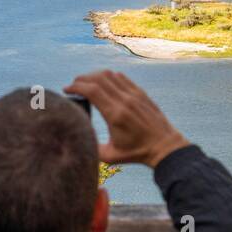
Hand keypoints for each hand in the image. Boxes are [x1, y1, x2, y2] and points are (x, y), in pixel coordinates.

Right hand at [65, 71, 189, 167]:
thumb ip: (92, 148)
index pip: (92, 91)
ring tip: (85, 83)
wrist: (164, 146)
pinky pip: (122, 77)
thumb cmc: (136, 153)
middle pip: (98, 78)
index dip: (76, 87)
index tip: (67, 90)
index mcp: (115, 114)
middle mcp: (124, 101)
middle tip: (73, 85)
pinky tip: (102, 83)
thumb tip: (75, 140)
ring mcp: (134, 95)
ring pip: (110, 75)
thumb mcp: (110, 156)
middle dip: (81, 79)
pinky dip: (109, 76)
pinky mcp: (141, 93)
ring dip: (94, 75)